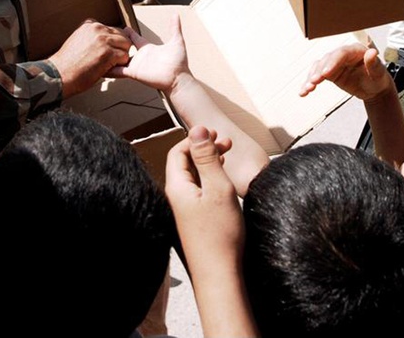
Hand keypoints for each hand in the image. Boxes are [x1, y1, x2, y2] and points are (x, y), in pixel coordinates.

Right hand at [48, 18, 132, 98]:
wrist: (59, 74)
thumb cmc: (67, 63)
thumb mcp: (77, 40)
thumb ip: (91, 37)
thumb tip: (104, 40)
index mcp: (90, 25)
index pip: (112, 29)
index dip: (111, 43)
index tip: (105, 52)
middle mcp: (98, 29)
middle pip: (122, 36)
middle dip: (119, 48)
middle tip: (111, 60)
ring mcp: (104, 40)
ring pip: (126, 45)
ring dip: (121, 56)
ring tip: (110, 65)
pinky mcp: (108, 53)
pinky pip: (124, 57)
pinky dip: (120, 65)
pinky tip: (110, 69)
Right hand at [108, 13, 189, 93]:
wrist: (177, 78)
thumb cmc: (178, 62)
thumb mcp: (176, 41)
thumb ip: (175, 28)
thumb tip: (176, 14)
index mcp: (148, 48)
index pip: (135, 39)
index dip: (129, 33)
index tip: (123, 27)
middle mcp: (140, 56)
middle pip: (124, 48)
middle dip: (115, 43)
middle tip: (105, 36)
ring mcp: (136, 65)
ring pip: (119, 59)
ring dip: (110, 56)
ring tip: (98, 50)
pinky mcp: (133, 73)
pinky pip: (119, 71)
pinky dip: (110, 69)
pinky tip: (101, 67)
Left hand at [166, 127, 258, 336]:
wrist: (219, 275)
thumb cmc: (220, 234)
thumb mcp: (217, 188)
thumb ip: (207, 157)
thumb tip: (197, 128)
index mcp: (176, 187)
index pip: (178, 151)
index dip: (197, 139)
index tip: (219, 135)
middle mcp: (175, 197)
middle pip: (185, 163)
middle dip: (205, 149)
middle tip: (229, 144)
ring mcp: (183, 210)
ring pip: (193, 177)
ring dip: (209, 164)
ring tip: (228, 158)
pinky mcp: (193, 221)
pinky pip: (198, 192)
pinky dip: (210, 180)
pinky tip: (224, 183)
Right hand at [299, 42, 393, 101]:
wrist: (374, 88)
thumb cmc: (378, 78)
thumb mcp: (379, 72)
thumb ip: (374, 63)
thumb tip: (372, 53)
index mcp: (356, 50)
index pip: (342, 53)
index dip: (333, 62)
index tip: (326, 73)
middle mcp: (343, 54)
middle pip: (328, 59)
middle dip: (319, 70)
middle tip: (314, 81)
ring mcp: (334, 63)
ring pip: (319, 67)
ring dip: (311, 77)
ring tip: (307, 89)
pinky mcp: (329, 72)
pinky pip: (316, 75)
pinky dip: (309, 83)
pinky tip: (303, 92)